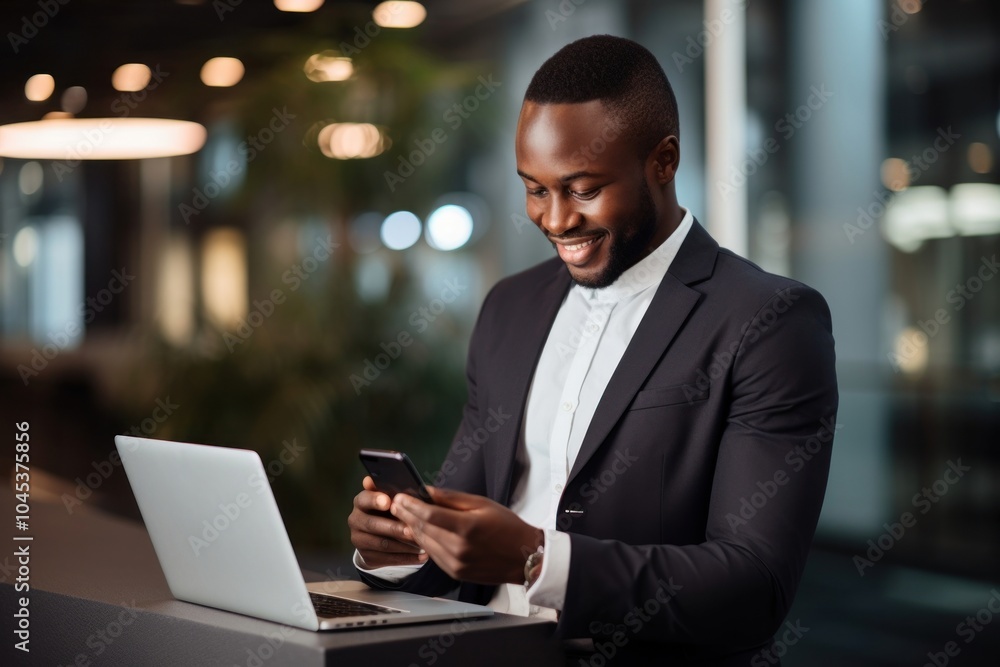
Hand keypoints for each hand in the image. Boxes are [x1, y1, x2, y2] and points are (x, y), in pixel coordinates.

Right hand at [348, 476, 429, 567]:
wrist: (376, 536)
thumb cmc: (388, 510)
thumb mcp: (389, 498)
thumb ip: (391, 491)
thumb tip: (382, 481)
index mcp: (361, 502)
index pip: (364, 499)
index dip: (375, 500)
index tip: (388, 502)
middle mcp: (355, 520)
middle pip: (373, 525)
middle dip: (394, 528)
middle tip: (411, 530)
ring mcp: (359, 540)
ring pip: (382, 544)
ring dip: (404, 546)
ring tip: (422, 545)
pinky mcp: (367, 557)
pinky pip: (388, 559)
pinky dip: (407, 558)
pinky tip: (422, 557)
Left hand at [390, 486, 542, 585]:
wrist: (524, 557)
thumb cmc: (507, 527)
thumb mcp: (482, 504)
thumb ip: (451, 498)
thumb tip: (427, 491)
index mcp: (467, 528)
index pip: (429, 514)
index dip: (410, 505)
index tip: (400, 497)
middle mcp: (459, 549)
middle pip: (422, 529)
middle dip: (406, 515)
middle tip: (395, 504)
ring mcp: (456, 564)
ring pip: (424, 543)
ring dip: (411, 528)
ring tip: (403, 516)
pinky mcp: (455, 573)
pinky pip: (432, 555)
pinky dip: (424, 542)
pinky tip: (420, 531)